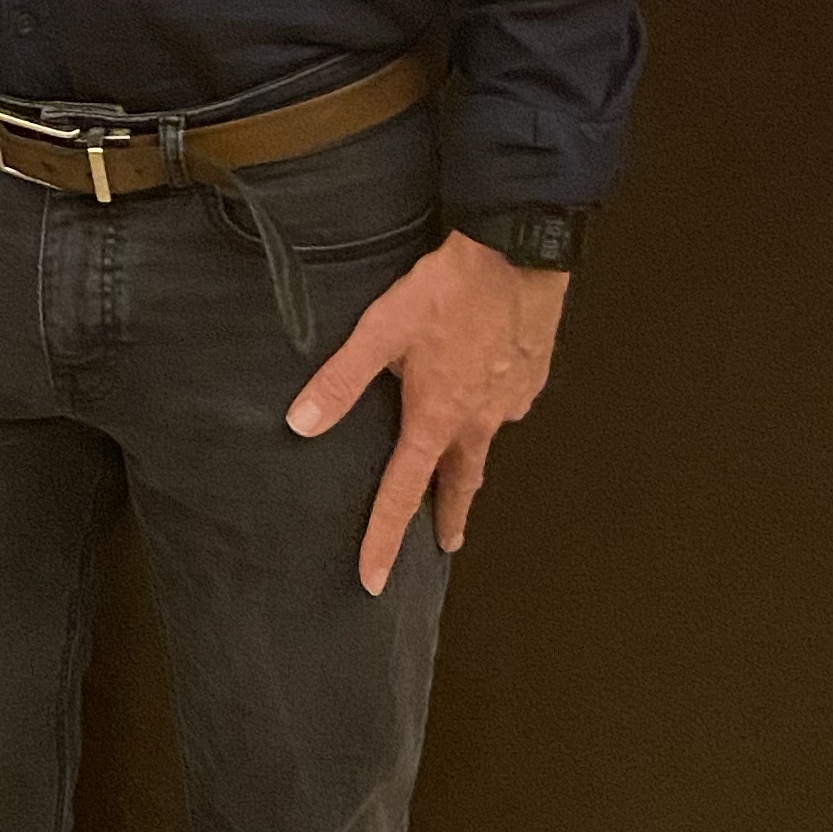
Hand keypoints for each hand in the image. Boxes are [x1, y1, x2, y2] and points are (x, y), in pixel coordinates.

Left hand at [287, 229, 566, 595]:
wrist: (518, 251)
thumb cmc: (449, 289)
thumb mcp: (381, 330)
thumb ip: (340, 381)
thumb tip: (300, 425)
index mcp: (436, 417)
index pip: (402, 494)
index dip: (384, 539)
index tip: (374, 579)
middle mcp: (478, 420)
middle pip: (460, 483)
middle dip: (449, 516)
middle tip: (446, 544)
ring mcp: (511, 400)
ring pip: (487, 443)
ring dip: (472, 463)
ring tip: (463, 472)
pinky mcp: (532, 375)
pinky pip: (508, 406)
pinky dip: (494, 411)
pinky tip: (486, 395)